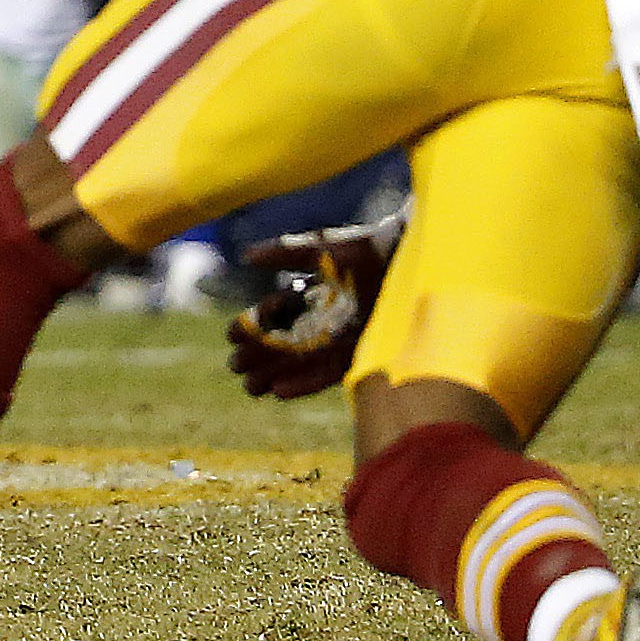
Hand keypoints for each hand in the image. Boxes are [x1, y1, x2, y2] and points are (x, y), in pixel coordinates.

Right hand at [224, 215, 402, 399]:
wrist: (409, 261)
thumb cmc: (367, 250)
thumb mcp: (323, 248)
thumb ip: (285, 252)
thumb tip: (245, 256)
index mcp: (314, 293)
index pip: (276, 315)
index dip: (253, 326)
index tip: (230, 336)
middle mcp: (326, 318)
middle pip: (285, 342)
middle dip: (258, 355)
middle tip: (233, 367)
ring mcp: (342, 338)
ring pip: (302, 361)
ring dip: (275, 374)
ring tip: (249, 387)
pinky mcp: (361, 353)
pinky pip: (328, 373)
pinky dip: (304, 383)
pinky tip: (279, 392)